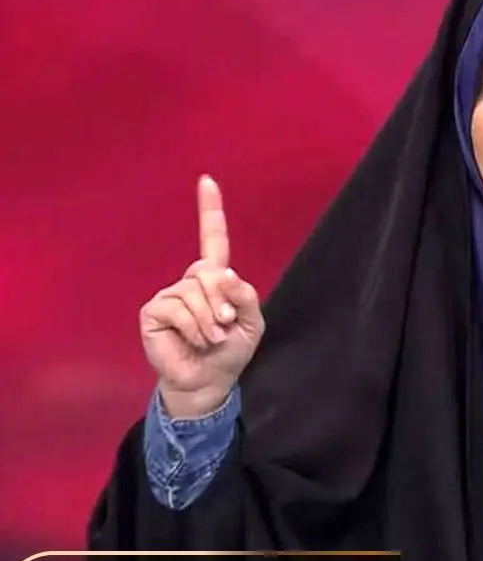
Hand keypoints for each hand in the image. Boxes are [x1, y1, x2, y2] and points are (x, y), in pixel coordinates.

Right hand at [139, 175, 264, 417]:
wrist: (209, 380)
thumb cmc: (230, 351)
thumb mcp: (251, 322)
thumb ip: (244, 295)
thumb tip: (222, 273)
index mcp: (214, 279)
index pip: (212, 239)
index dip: (210, 210)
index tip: (207, 180)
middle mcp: (190, 282)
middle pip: (209, 272)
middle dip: (222, 302)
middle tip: (224, 326)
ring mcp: (169, 295)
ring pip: (194, 292)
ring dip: (210, 320)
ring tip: (210, 338)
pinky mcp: (153, 312)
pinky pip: (177, 308)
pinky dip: (194, 327)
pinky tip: (194, 340)